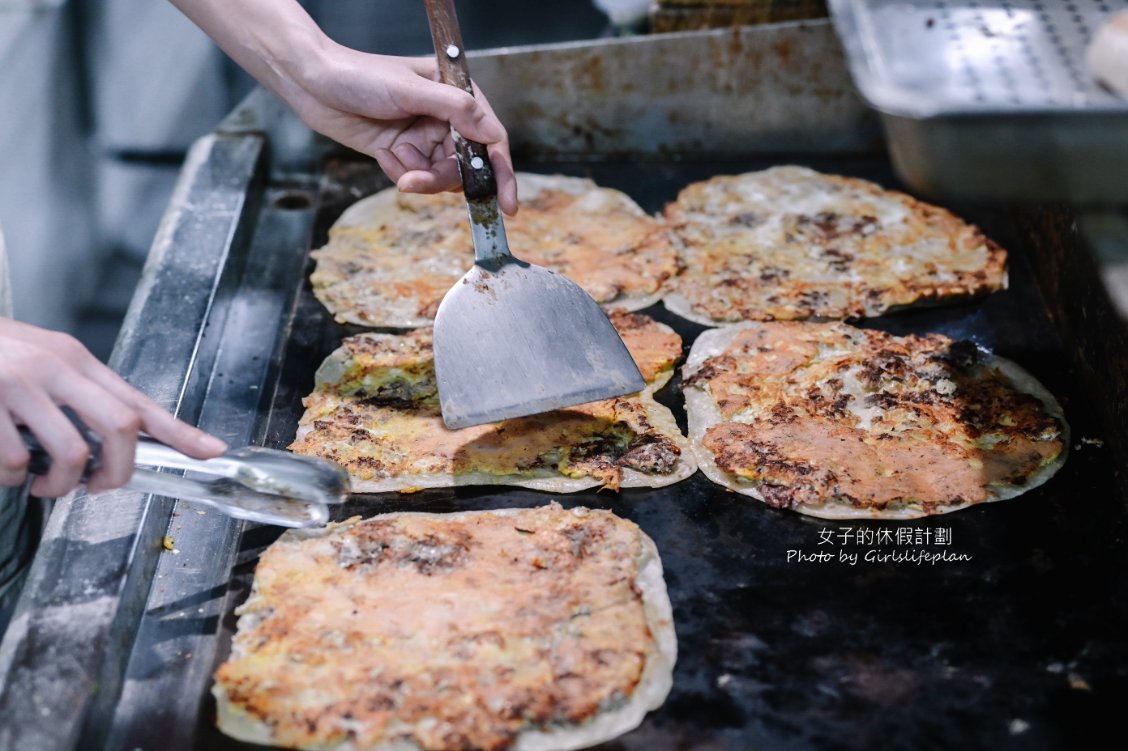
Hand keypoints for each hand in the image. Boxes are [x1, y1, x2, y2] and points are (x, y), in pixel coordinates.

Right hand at [0, 318, 226, 497]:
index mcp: (74, 357)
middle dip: (118, 471)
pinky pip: (10, 462)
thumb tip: (124, 435)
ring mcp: (16, 383)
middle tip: (97, 488)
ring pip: (70, 452)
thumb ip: (78, 394)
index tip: (211, 451)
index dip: (179, 430)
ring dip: (58, 484)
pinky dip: (8, 478)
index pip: (138, 399)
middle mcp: (53, 366)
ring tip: (40, 484)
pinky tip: (2, 470)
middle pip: (121, 426)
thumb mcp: (41, 361)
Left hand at [286, 51, 517, 214]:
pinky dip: (399, 171)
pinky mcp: (403, 152)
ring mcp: (424, 137)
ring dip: (417, 175)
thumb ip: (455, 110)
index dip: (502, 172)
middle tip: (416, 181)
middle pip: (465, 165)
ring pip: (439, 176)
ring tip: (394, 159)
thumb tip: (492, 133)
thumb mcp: (409, 89)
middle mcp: (445, 118)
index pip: (490, 138)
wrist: (312, 83)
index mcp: (456, 95)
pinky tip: (382, 152)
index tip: (508, 204)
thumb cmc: (359, 74)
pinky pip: (414, 177)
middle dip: (441, 177)